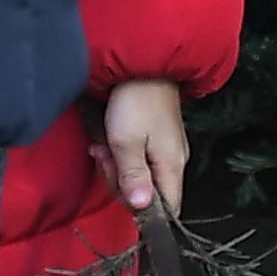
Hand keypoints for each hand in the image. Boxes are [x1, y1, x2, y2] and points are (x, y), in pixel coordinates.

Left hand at [98, 78, 188, 217]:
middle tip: (105, 158)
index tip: (121, 192)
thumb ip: (133, 177)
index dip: (143, 212)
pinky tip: (106, 142)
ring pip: (138, 177)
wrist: (144, 63)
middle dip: (120, 183)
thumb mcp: (126, 141)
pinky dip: (119, 155)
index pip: (168, 210)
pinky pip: (137, 160)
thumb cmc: (135, 101)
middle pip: (148, 195)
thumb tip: (141, 208)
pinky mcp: (155, 138)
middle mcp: (173, 161)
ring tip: (103, 146)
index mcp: (172, 166)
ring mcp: (165, 149)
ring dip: (115, 167)